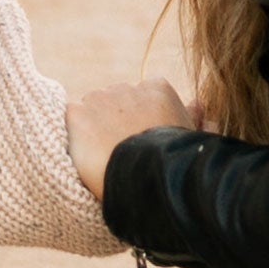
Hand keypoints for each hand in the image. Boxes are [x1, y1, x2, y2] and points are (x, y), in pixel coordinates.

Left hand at [67, 77, 196, 203]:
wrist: (146, 180)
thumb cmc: (175, 164)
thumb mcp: (192, 137)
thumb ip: (194, 117)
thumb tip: (198, 104)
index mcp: (158, 88)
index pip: (141, 96)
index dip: (138, 120)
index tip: (140, 140)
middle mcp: (128, 87)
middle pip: (114, 100)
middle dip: (114, 120)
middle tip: (119, 151)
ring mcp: (101, 99)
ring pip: (91, 108)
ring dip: (93, 127)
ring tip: (103, 156)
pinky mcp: (77, 114)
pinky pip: (70, 119)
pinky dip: (75, 135)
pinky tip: (86, 154)